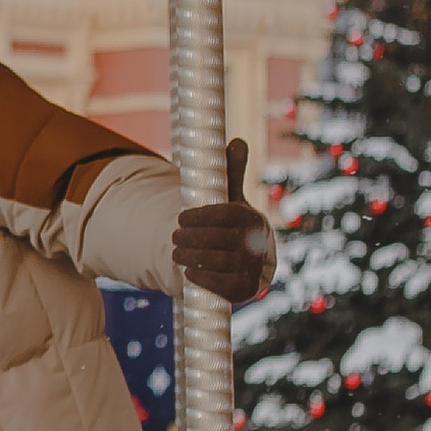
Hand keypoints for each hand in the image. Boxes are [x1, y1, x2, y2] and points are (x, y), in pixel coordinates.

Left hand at [171, 137, 274, 302]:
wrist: (248, 261)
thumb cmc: (234, 225)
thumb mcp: (232, 200)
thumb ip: (232, 172)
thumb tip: (238, 141)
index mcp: (252, 220)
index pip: (226, 216)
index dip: (200, 217)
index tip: (181, 218)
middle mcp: (256, 244)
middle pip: (221, 239)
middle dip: (193, 238)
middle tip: (174, 237)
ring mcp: (252, 268)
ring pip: (220, 262)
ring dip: (193, 257)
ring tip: (176, 253)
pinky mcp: (245, 289)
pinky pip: (224, 286)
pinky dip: (204, 279)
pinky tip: (189, 273)